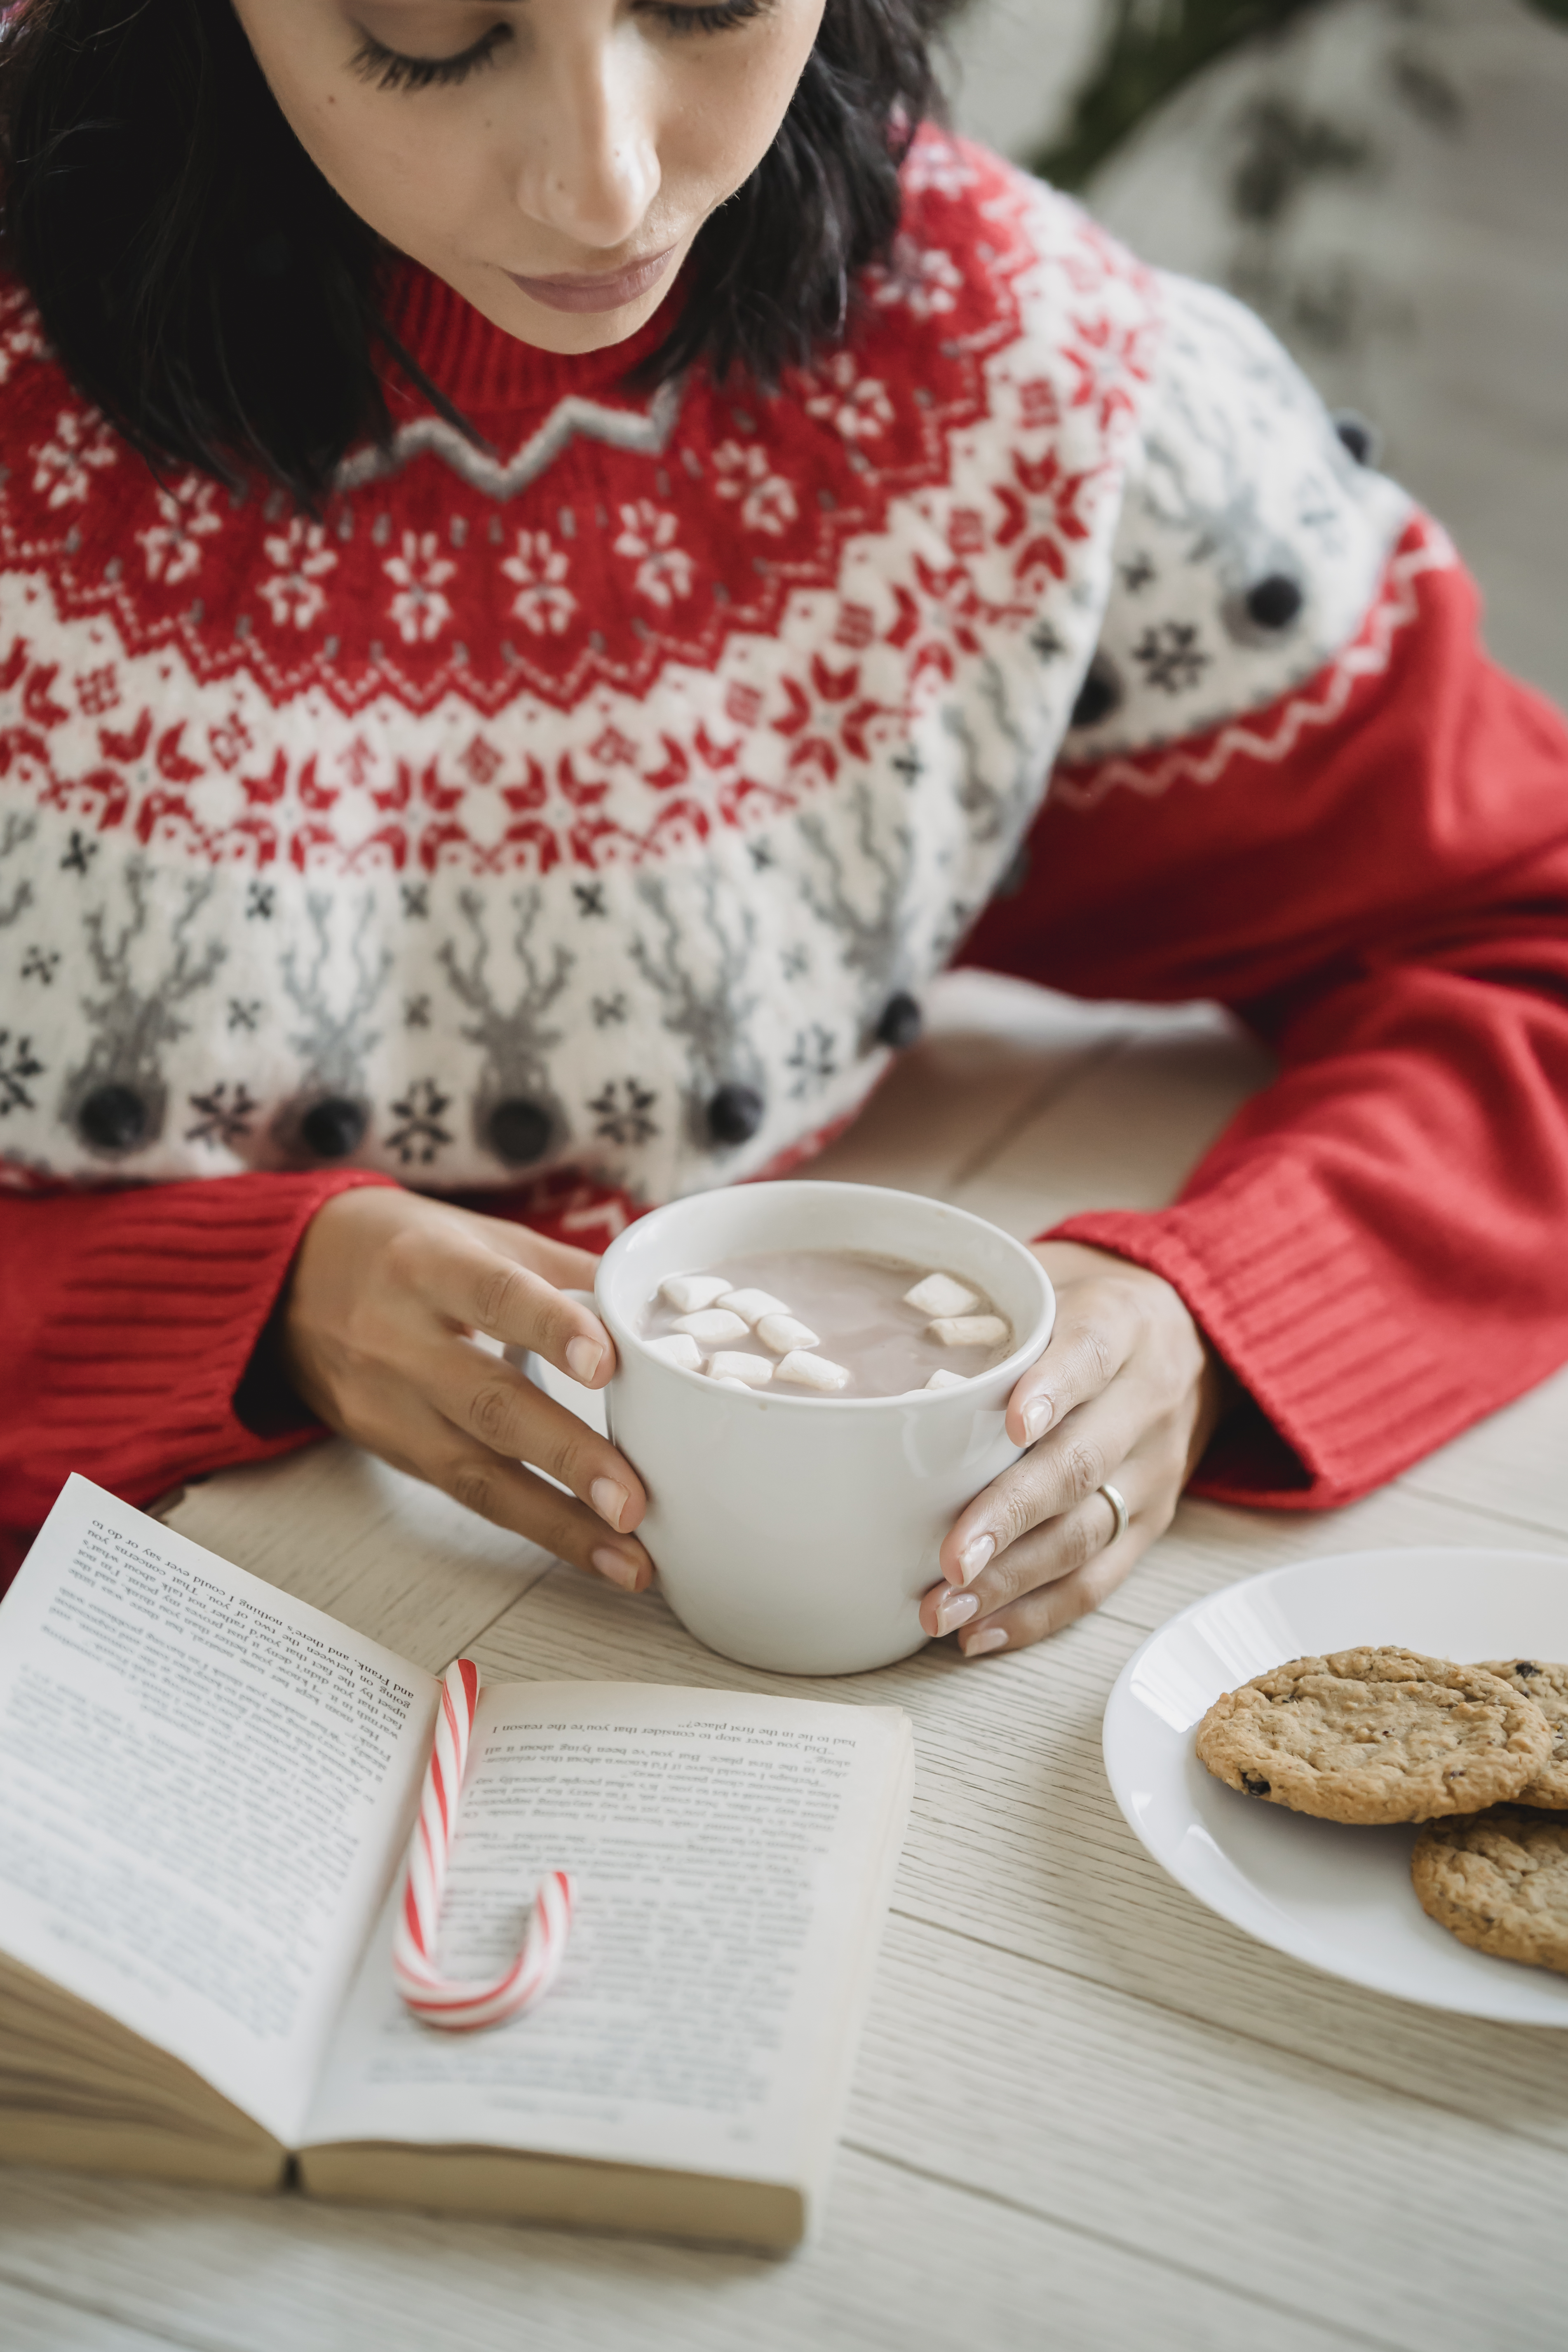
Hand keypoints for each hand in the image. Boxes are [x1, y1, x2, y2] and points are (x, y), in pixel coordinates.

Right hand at [280, 1186, 652, 1591]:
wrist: (287, 1283)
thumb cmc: (406, 1252)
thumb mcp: (480, 1238)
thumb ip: (568, 1271)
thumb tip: (658, 1309)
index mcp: (429, 1266)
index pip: (493, 1294)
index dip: (549, 1327)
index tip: (606, 1364)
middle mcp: (399, 1338)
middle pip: (488, 1402)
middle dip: (566, 1456)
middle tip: (632, 1501)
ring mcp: (387, 1403)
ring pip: (476, 1472)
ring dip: (560, 1523)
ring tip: (630, 1558)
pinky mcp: (390, 1450)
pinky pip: (467, 1494)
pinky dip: (535, 1525)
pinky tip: (590, 1551)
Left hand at [920, 1241, 1228, 1656]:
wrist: (1192, 1331)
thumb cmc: (1084, 1309)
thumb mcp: (1053, 1284)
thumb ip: (988, 1317)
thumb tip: (874, 1357)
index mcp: (1120, 1326)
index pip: (1089, 1355)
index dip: (1052, 1390)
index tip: (1011, 1423)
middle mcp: (1145, 1400)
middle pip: (1081, 1463)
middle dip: (1009, 1517)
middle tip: (949, 1558)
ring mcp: (1154, 1468)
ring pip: (1087, 1532)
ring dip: (1013, 1580)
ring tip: (944, 1608)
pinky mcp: (1152, 1520)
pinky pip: (1100, 1578)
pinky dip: (1039, 1612)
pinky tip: (981, 1632)